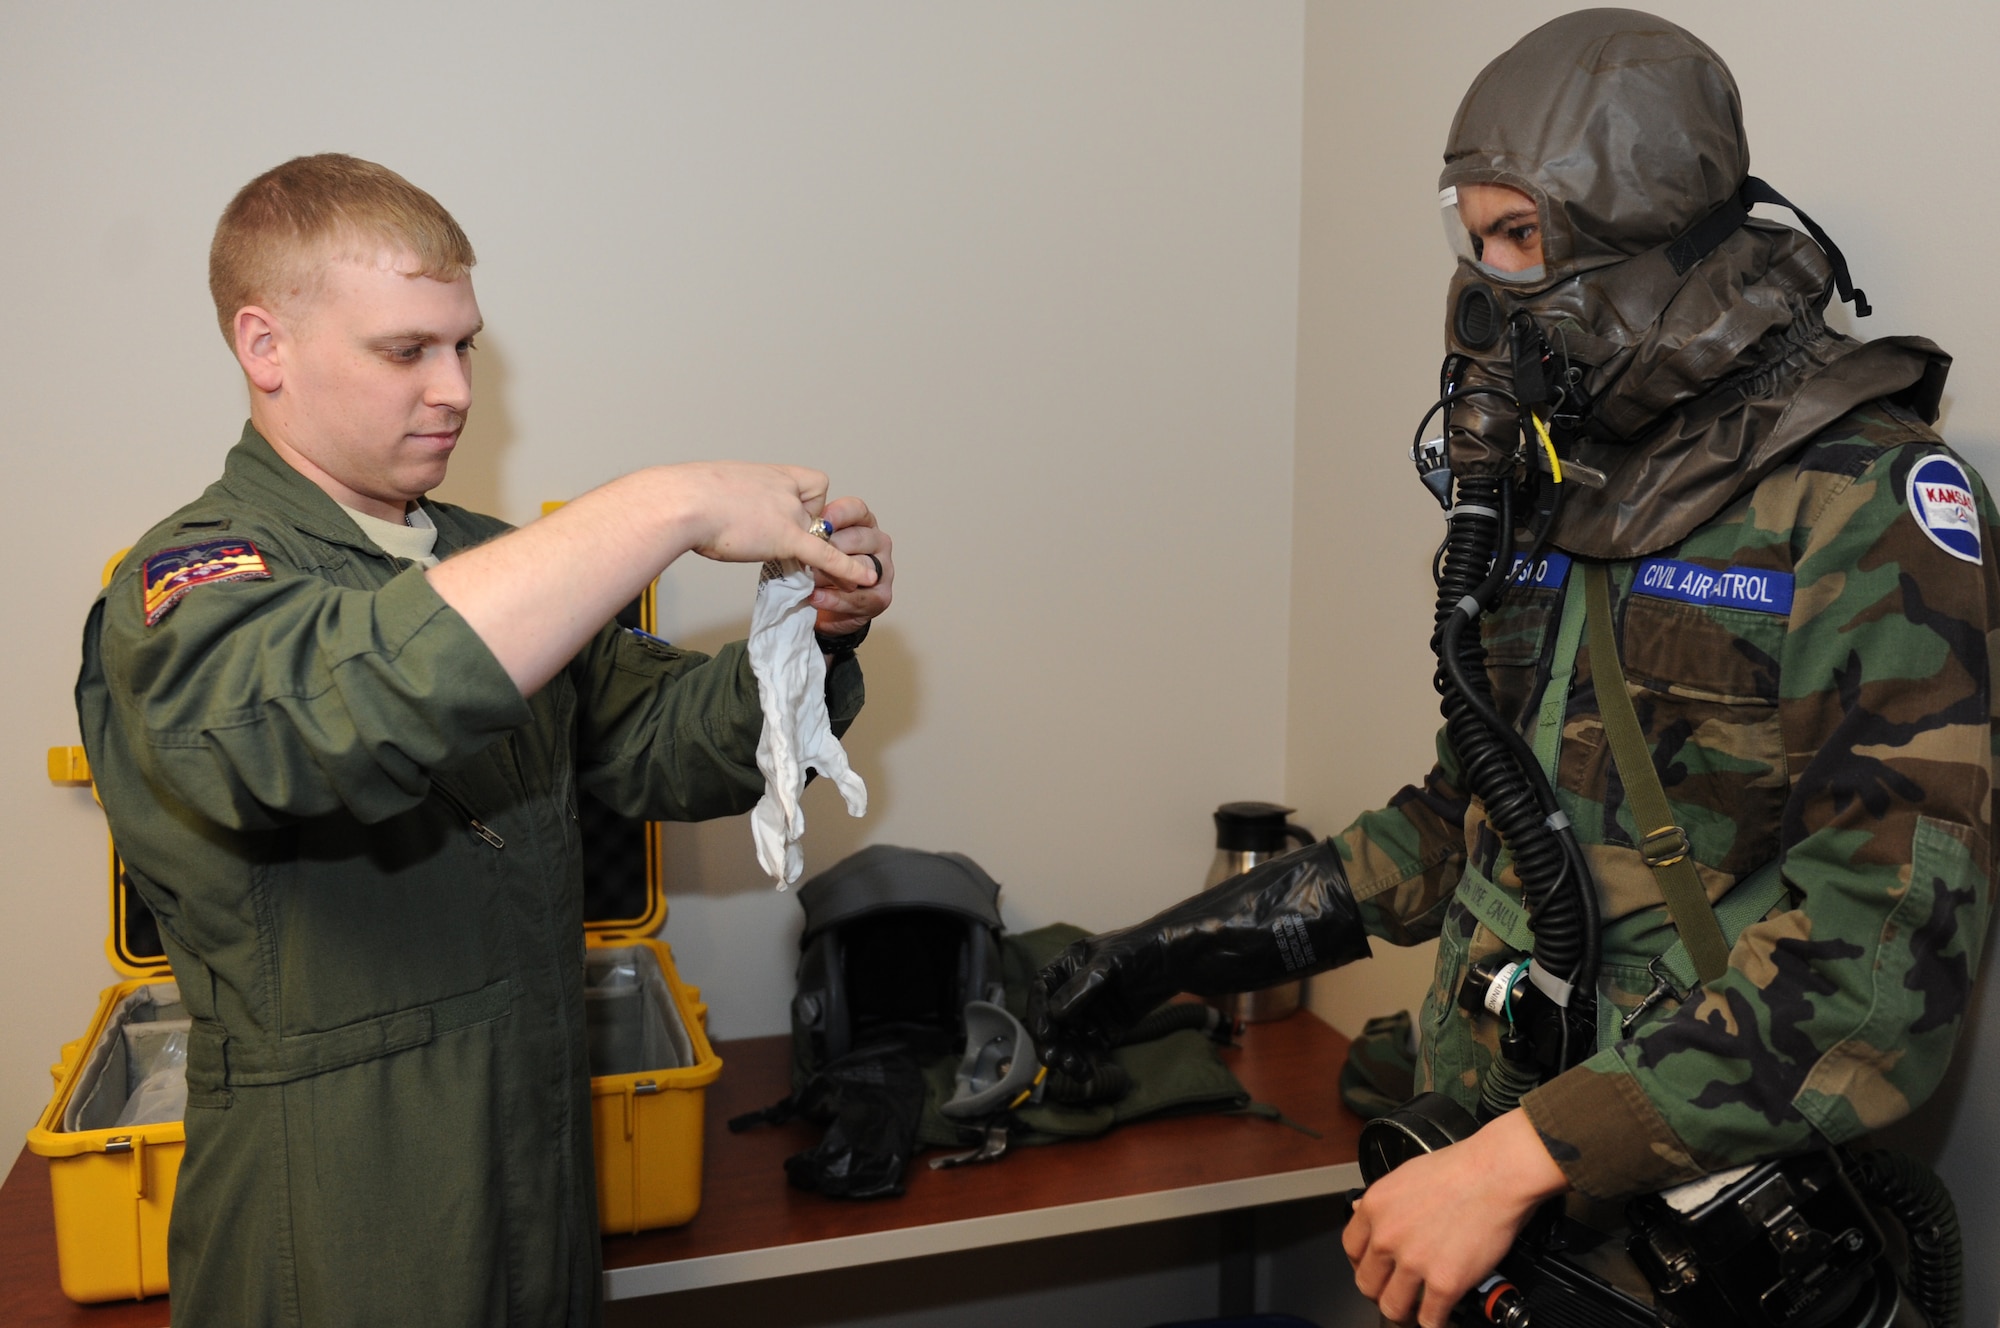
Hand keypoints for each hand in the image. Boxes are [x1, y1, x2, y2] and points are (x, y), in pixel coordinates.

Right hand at [664, 462, 879, 590]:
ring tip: (806, 564)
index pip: (814, 482)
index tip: (789, 515)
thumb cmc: (683, 497)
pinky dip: (847, 569)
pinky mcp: (785, 537)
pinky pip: (825, 554)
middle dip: (810, 530)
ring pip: (822, 534)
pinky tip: (864, 579)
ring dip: (821, 550)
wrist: (680, 502)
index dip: (810, 502)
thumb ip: (728, 500)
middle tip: (780, 541)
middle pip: (819, 510)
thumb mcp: (711, 490)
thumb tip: (714, 509)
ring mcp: (787, 511)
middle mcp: (784, 488)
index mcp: (768, 474)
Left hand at [810, 496, 894, 635]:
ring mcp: (882, 569)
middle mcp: (877, 542)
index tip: (819, 520)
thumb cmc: (818, 568)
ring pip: (862, 566)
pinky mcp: (881, 596)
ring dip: (832, 573)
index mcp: (862, 523)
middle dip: (831, 547)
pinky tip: (816, 598)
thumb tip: (797, 527)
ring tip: (808, 579)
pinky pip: (860, 597)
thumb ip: (811, 534)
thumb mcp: (812, 545)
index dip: (838, 513)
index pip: (856, 509)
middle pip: (858, 537)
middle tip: (806, 554)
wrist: (826, 606)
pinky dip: (836, 599)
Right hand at [1026, 936, 1151, 1079]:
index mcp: (1067, 967)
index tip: (1045, 1034)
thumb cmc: (1140, 948)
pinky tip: (1088, 1072)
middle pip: (1053, 1019)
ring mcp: (1090, 1011)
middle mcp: (1073, 991)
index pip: (1042, 990)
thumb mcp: (1109, 961)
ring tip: (1075, 1069)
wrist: (1176, 959)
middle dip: (1052, 1041)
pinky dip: (1087, 1060)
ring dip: (1068, 1054)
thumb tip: (1055, 1013)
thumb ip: (1082, 986)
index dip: (1039, 1012)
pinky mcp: (1107, 1029)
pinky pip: (1091, 1047)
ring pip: (1070, 1037)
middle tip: (1053, 1060)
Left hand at [1342, 1109, 1569, 1327]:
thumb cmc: (1461, 1169)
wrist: (1497, 1173)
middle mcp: (1387, 1236)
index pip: (1351, 1250)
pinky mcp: (1444, 1282)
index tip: (1377, 1269)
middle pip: (1367, 1284)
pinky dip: (1434, 1321)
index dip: (1364, 1264)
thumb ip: (1384, 1201)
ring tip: (1416, 1311)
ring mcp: (1413, 1262)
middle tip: (1397, 1292)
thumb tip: (1363, 1210)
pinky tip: (1442, 1315)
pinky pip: (1429, 1319)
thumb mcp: (1406, 1174)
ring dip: (1404, 1313)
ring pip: (1392, 1307)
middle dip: (1381, 1292)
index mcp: (1375, 1208)